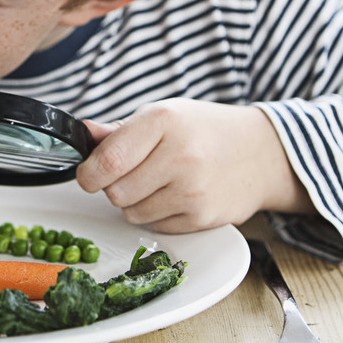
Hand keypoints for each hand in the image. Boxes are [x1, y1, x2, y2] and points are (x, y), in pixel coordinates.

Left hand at [75, 98, 313, 231]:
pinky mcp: (202, 217)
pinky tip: (177, 195)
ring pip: (132, 213)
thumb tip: (83, 132)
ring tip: (160, 182)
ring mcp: (193, 190)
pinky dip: (158, 215)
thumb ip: (119, 130)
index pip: (108, 161)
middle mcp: (180, 155)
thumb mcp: (163, 115)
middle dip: (115, 186)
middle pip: (116, 192)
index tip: (88, 175)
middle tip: (134, 173)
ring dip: (136, 202)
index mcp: (164, 121)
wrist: (259, 153)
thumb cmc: (205, 130)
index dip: (89, 173)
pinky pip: (155, 227)